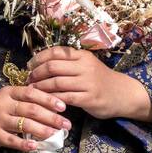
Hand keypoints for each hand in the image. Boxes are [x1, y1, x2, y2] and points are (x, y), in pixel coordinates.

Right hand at [0, 85, 70, 152]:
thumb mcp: (5, 98)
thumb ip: (23, 100)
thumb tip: (49, 106)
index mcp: (8, 93)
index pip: (32, 93)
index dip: (48, 99)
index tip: (63, 107)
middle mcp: (4, 105)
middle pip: (31, 109)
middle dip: (51, 117)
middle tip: (66, 124)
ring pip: (24, 125)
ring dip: (43, 130)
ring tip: (56, 135)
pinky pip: (12, 141)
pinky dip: (25, 144)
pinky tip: (36, 147)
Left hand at [27, 45, 151, 121]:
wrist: (123, 94)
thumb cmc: (100, 79)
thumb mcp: (87, 65)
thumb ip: (69, 63)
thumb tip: (41, 64)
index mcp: (82, 55)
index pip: (55, 52)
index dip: (39, 58)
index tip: (29, 66)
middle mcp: (85, 66)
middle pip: (53, 66)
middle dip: (37, 73)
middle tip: (29, 79)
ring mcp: (87, 83)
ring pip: (56, 82)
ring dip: (41, 87)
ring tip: (33, 90)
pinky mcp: (89, 98)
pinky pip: (65, 98)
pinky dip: (52, 99)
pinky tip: (45, 101)